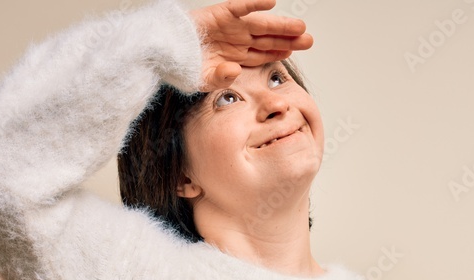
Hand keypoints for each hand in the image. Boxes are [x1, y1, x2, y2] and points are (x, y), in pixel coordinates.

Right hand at [188, 0, 312, 91]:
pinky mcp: (220, 14)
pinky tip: (271, 2)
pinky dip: (255, 4)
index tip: (294, 52)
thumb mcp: (204, 79)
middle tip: (308, 40)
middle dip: (288, 39)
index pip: (263, 54)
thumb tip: (234, 72)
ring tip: (299, 26)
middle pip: (268, 39)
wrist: (165, 52)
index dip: (280, 52)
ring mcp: (231, 26)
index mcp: (236, 56)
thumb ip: (221, 78)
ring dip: (280, 25)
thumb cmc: (184, 66)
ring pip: (261, 24)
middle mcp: (237, 40)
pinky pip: (240, 7)